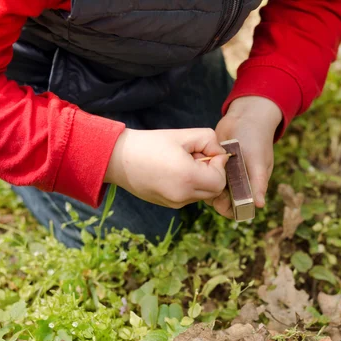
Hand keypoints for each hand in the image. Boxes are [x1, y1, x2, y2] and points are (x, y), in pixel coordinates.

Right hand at [105, 128, 228, 208]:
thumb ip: (210, 141)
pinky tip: (174, 172)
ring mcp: (174, 203)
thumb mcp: (183, 135)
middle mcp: (183, 196)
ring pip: (202, 194)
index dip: (219, 165)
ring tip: (183, 163)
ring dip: (201, 179)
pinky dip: (190, 185)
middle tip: (196, 157)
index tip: (207, 152)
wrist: (118, 159)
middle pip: (214, 191)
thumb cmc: (150, 144)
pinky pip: (189, 197)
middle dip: (212, 173)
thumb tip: (222, 155)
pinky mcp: (168, 205)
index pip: (220, 180)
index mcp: (188, 178)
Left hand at [209, 96, 282, 217]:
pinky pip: (203, 172)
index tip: (222, 201)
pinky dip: (200, 171)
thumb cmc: (257, 139)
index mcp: (250, 186)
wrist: (245, 117)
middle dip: (215, 195)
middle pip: (222, 198)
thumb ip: (258, 183)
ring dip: (206, 182)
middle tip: (209, 184)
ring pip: (210, 186)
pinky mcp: (212, 163)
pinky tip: (199, 164)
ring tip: (204, 172)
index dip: (230, 207)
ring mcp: (223, 172)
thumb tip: (260, 205)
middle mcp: (236, 182)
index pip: (239, 205)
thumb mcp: (259, 161)